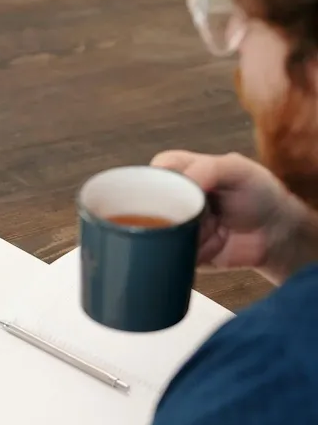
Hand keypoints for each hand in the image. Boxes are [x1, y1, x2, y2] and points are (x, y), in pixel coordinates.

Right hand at [151, 150, 302, 273]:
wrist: (277, 235)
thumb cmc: (259, 194)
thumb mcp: (237, 169)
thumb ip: (208, 169)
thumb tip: (180, 184)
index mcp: (180, 172)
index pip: (153, 174)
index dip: (155, 184)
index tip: (170, 195)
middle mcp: (172, 199)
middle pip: (147, 206)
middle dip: (169, 216)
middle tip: (197, 216)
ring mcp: (174, 227)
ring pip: (157, 233)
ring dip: (181, 235)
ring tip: (214, 230)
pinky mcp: (180, 251)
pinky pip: (170, 255)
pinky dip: (187, 253)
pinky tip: (210, 246)